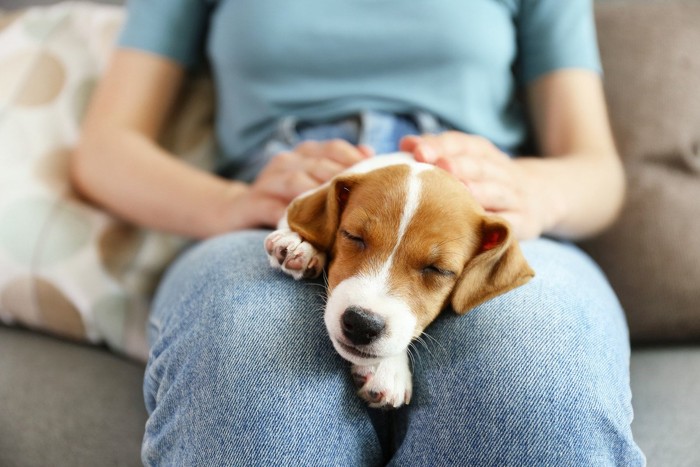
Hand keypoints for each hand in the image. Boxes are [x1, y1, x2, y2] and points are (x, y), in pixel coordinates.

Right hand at [230, 139, 373, 228]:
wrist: (235, 210)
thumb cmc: (285, 197)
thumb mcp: (312, 179)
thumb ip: (338, 167)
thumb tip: (369, 152)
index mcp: (304, 153)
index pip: (335, 149)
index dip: (356, 161)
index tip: (378, 176)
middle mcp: (286, 161)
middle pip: (320, 165)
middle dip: (344, 181)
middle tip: (368, 198)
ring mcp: (268, 181)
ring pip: (298, 182)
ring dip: (320, 196)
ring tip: (343, 212)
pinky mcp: (253, 202)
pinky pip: (275, 209)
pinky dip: (293, 217)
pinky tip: (311, 229)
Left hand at [400, 132, 549, 239]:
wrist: (542, 196)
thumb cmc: (485, 181)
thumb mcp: (467, 160)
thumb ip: (436, 153)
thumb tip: (405, 145)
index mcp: (483, 152)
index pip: (462, 144)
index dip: (441, 146)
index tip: (418, 151)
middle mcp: (500, 171)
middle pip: (479, 166)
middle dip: (458, 165)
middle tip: (438, 166)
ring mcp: (514, 196)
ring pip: (497, 191)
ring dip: (479, 191)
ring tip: (462, 191)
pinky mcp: (525, 221)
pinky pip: (510, 222)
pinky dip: (497, 223)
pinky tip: (480, 226)